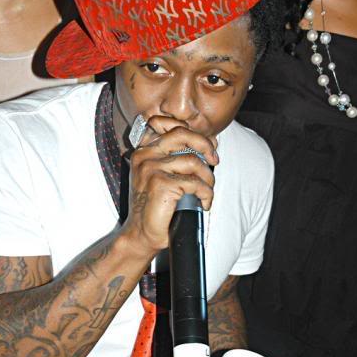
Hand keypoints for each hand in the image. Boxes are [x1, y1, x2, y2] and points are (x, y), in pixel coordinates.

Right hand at [123, 116, 218, 253]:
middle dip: (205, 144)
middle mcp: (144, 155)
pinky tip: (204, 203)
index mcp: (143, 150)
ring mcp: (150, 168)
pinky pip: (195, 182)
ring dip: (208, 178)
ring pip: (193, 160)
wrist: (141, 234)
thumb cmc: (155, 206)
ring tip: (207, 191)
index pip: (162, 122)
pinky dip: (206, 194)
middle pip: (182, 133)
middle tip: (215, 161)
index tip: (205, 145)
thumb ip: (181, 156)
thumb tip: (211, 141)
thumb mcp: (164, 175)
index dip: (189, 129)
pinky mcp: (160, 184)